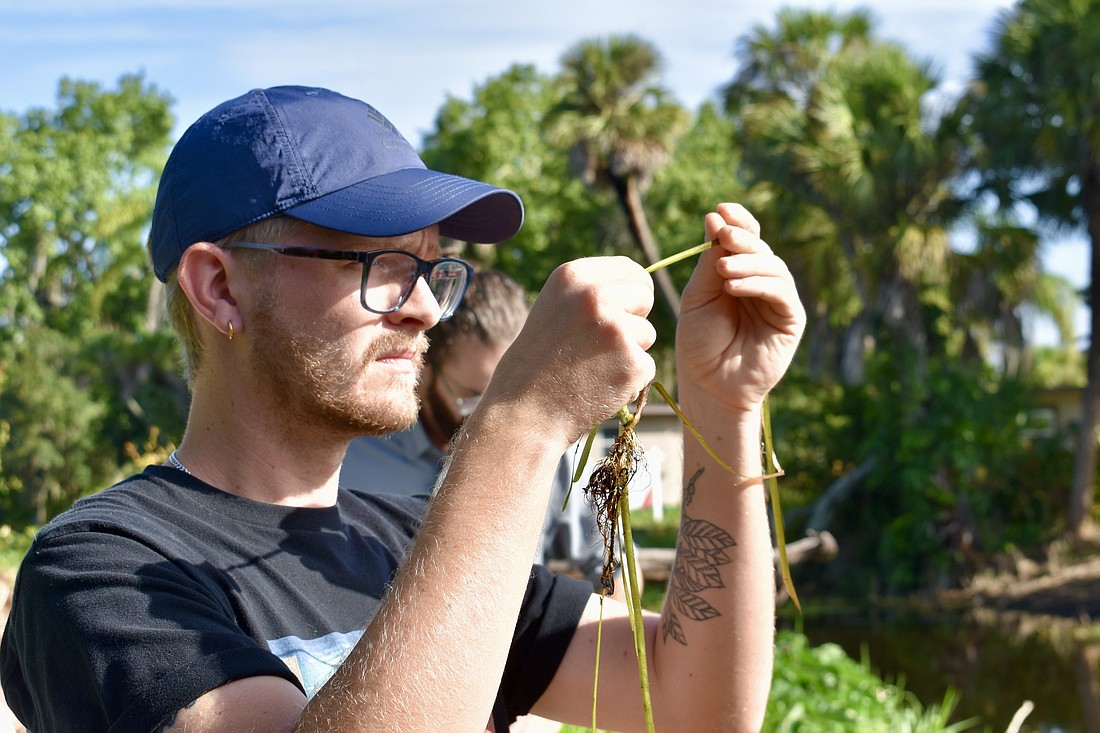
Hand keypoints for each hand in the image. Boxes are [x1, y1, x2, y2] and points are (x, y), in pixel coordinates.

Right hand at [486, 256, 656, 442]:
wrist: (524, 412)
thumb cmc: (537, 363)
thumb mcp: (554, 308)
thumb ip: (590, 292)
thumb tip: (638, 283)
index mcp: (573, 276)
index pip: (631, 270)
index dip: (631, 292)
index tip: (620, 310)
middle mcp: (596, 296)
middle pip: (645, 296)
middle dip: (633, 318)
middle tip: (601, 344)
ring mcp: (616, 329)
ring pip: (648, 333)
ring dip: (630, 351)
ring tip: (592, 366)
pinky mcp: (632, 362)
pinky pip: (647, 365)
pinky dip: (630, 379)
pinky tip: (599, 385)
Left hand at [676, 203, 805, 415]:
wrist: (708, 385)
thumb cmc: (699, 343)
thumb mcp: (698, 295)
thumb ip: (709, 261)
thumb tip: (716, 216)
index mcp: (738, 274)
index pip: (744, 238)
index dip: (737, 220)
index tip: (720, 208)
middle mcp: (760, 283)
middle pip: (761, 248)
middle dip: (742, 237)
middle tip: (723, 234)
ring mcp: (778, 300)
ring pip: (774, 267)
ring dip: (749, 262)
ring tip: (724, 269)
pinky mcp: (791, 319)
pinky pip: (781, 292)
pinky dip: (759, 284)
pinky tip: (735, 286)